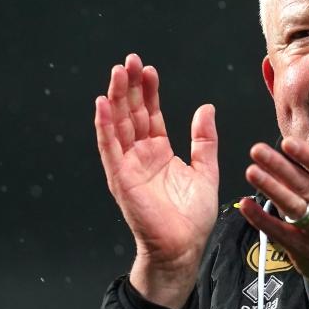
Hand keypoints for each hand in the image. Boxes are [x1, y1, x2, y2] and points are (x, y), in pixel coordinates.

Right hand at [95, 54, 218, 308]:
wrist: (183, 247)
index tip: (149, 70)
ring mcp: (128, 166)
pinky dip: (105, 126)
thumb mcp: (205, 171)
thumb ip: (204, 140)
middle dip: (129, 86)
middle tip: (130, 60)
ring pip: (118, 125)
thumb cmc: (191, 219)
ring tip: (117, 73)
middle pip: (132, 114)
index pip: (151, 114)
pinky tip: (102, 105)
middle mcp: (140, 156)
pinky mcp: (121, 178)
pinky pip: (110, 148)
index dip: (148, 92)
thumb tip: (206, 108)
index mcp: (159, 153)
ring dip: (115, 98)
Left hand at [240, 107, 308, 308]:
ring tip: (250, 172)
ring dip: (270, 189)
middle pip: (304, 186)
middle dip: (279, 168)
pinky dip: (261, 218)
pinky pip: (278, 231)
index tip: (288, 143)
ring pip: (292, 207)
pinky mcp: (300, 248)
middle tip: (257, 150)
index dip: (308, 157)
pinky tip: (246, 204)